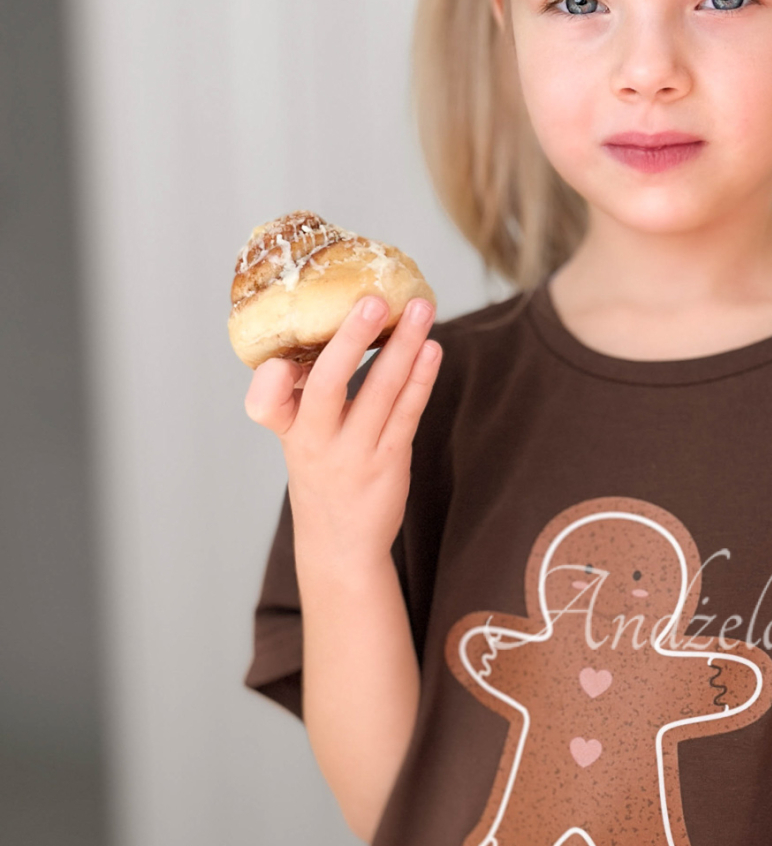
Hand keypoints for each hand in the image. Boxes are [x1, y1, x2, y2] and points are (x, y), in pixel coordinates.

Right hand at [244, 296, 439, 570]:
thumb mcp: (298, 436)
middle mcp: (316, 443)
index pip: (265, 403)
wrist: (341, 544)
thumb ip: (302, 391)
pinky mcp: (389, 461)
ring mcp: (355, 454)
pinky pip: (408, 413)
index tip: (282, 353)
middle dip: (350, 340)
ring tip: (421, 308)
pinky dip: (420, 377)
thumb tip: (329, 327)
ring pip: (380, 392)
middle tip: (373, 300)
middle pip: (328, 386)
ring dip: (403, 346)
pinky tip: (432, 349)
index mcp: (287, 431)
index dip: (270, 379)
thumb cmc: (322, 474)